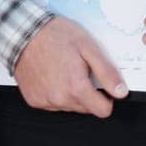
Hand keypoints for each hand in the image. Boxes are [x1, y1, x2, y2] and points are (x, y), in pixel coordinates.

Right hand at [13, 16, 127, 115]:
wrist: (24, 34)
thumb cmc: (56, 37)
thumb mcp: (90, 49)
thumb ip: (107, 73)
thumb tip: (121, 92)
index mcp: (75, 88)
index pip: (102, 111)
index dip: (108, 98)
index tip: (106, 86)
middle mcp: (59, 99)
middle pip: (87, 108)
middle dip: (91, 93)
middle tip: (84, 71)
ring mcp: (44, 101)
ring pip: (70, 106)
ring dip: (73, 94)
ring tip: (68, 71)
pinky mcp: (33, 100)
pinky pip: (53, 104)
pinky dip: (58, 93)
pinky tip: (55, 76)